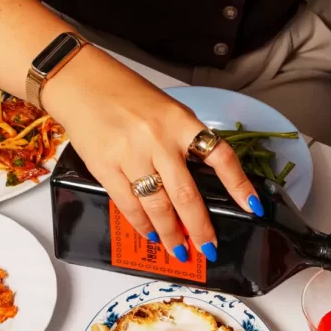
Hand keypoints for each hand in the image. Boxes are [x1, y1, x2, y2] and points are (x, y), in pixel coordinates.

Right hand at [43, 46, 258, 262]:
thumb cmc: (127, 95)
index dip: (240, 185)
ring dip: (171, 233)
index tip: (253, 207)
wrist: (78, 80)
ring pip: (158, 206)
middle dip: (200, 228)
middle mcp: (159, 139)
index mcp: (181, 122)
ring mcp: (131, 154)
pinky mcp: (105, 166)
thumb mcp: (168, 110)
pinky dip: (142, 223)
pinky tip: (151, 233)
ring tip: (179, 250)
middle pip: (187, 195)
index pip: (220, 157)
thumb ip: (186, 141)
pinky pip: (129, 204)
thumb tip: (202, 183)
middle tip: (208, 248)